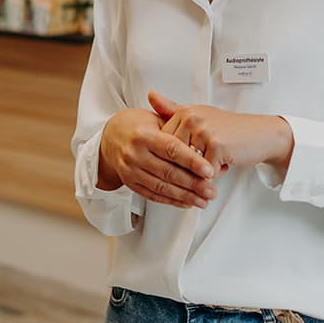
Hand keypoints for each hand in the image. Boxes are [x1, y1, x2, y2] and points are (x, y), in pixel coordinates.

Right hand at [98, 106, 217, 207]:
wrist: (111, 136)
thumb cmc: (140, 125)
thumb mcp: (156, 119)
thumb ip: (178, 131)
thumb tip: (206, 146)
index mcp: (143, 135)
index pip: (171, 149)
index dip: (191, 161)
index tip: (209, 170)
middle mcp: (134, 154)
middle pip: (168, 172)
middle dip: (193, 184)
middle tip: (211, 190)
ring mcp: (130, 170)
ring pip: (161, 187)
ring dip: (185, 196)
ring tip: (203, 201)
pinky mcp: (129, 183)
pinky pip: (153, 195)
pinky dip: (171, 201)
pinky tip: (187, 203)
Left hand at [147, 92, 293, 177]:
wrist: (261, 134)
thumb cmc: (229, 129)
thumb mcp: (198, 116)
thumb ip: (171, 110)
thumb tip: (150, 95)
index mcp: (184, 112)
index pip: (164, 145)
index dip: (176, 156)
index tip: (189, 154)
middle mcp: (192, 118)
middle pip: (174, 156)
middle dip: (189, 165)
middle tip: (208, 155)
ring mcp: (203, 130)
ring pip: (189, 166)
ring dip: (203, 169)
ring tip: (216, 157)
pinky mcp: (216, 145)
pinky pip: (205, 172)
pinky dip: (216, 173)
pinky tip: (226, 161)